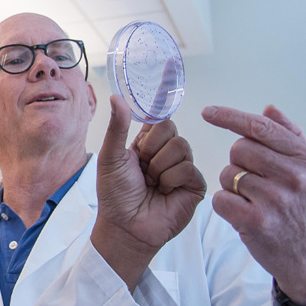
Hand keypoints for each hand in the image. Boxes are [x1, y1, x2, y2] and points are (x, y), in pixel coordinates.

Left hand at [92, 94, 205, 289]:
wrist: (125, 227)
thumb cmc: (115, 196)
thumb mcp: (111, 158)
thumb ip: (117, 127)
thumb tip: (116, 97)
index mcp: (146, 145)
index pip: (159, 118)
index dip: (160, 107)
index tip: (167, 78)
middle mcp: (166, 153)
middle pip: (171, 128)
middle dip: (150, 148)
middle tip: (141, 168)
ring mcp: (182, 168)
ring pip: (181, 147)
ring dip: (159, 167)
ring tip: (151, 184)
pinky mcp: (194, 185)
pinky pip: (188, 168)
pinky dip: (171, 180)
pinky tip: (163, 192)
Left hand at [203, 104, 305, 303]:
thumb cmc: (303, 211)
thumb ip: (289, 137)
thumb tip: (268, 109)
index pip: (261, 127)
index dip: (230, 116)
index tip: (208, 111)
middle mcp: (295, 176)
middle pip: (239, 149)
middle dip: (237, 162)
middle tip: (252, 182)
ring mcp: (276, 199)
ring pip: (227, 174)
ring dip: (231, 186)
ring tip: (252, 200)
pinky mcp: (257, 221)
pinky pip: (221, 199)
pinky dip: (226, 205)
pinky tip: (243, 214)